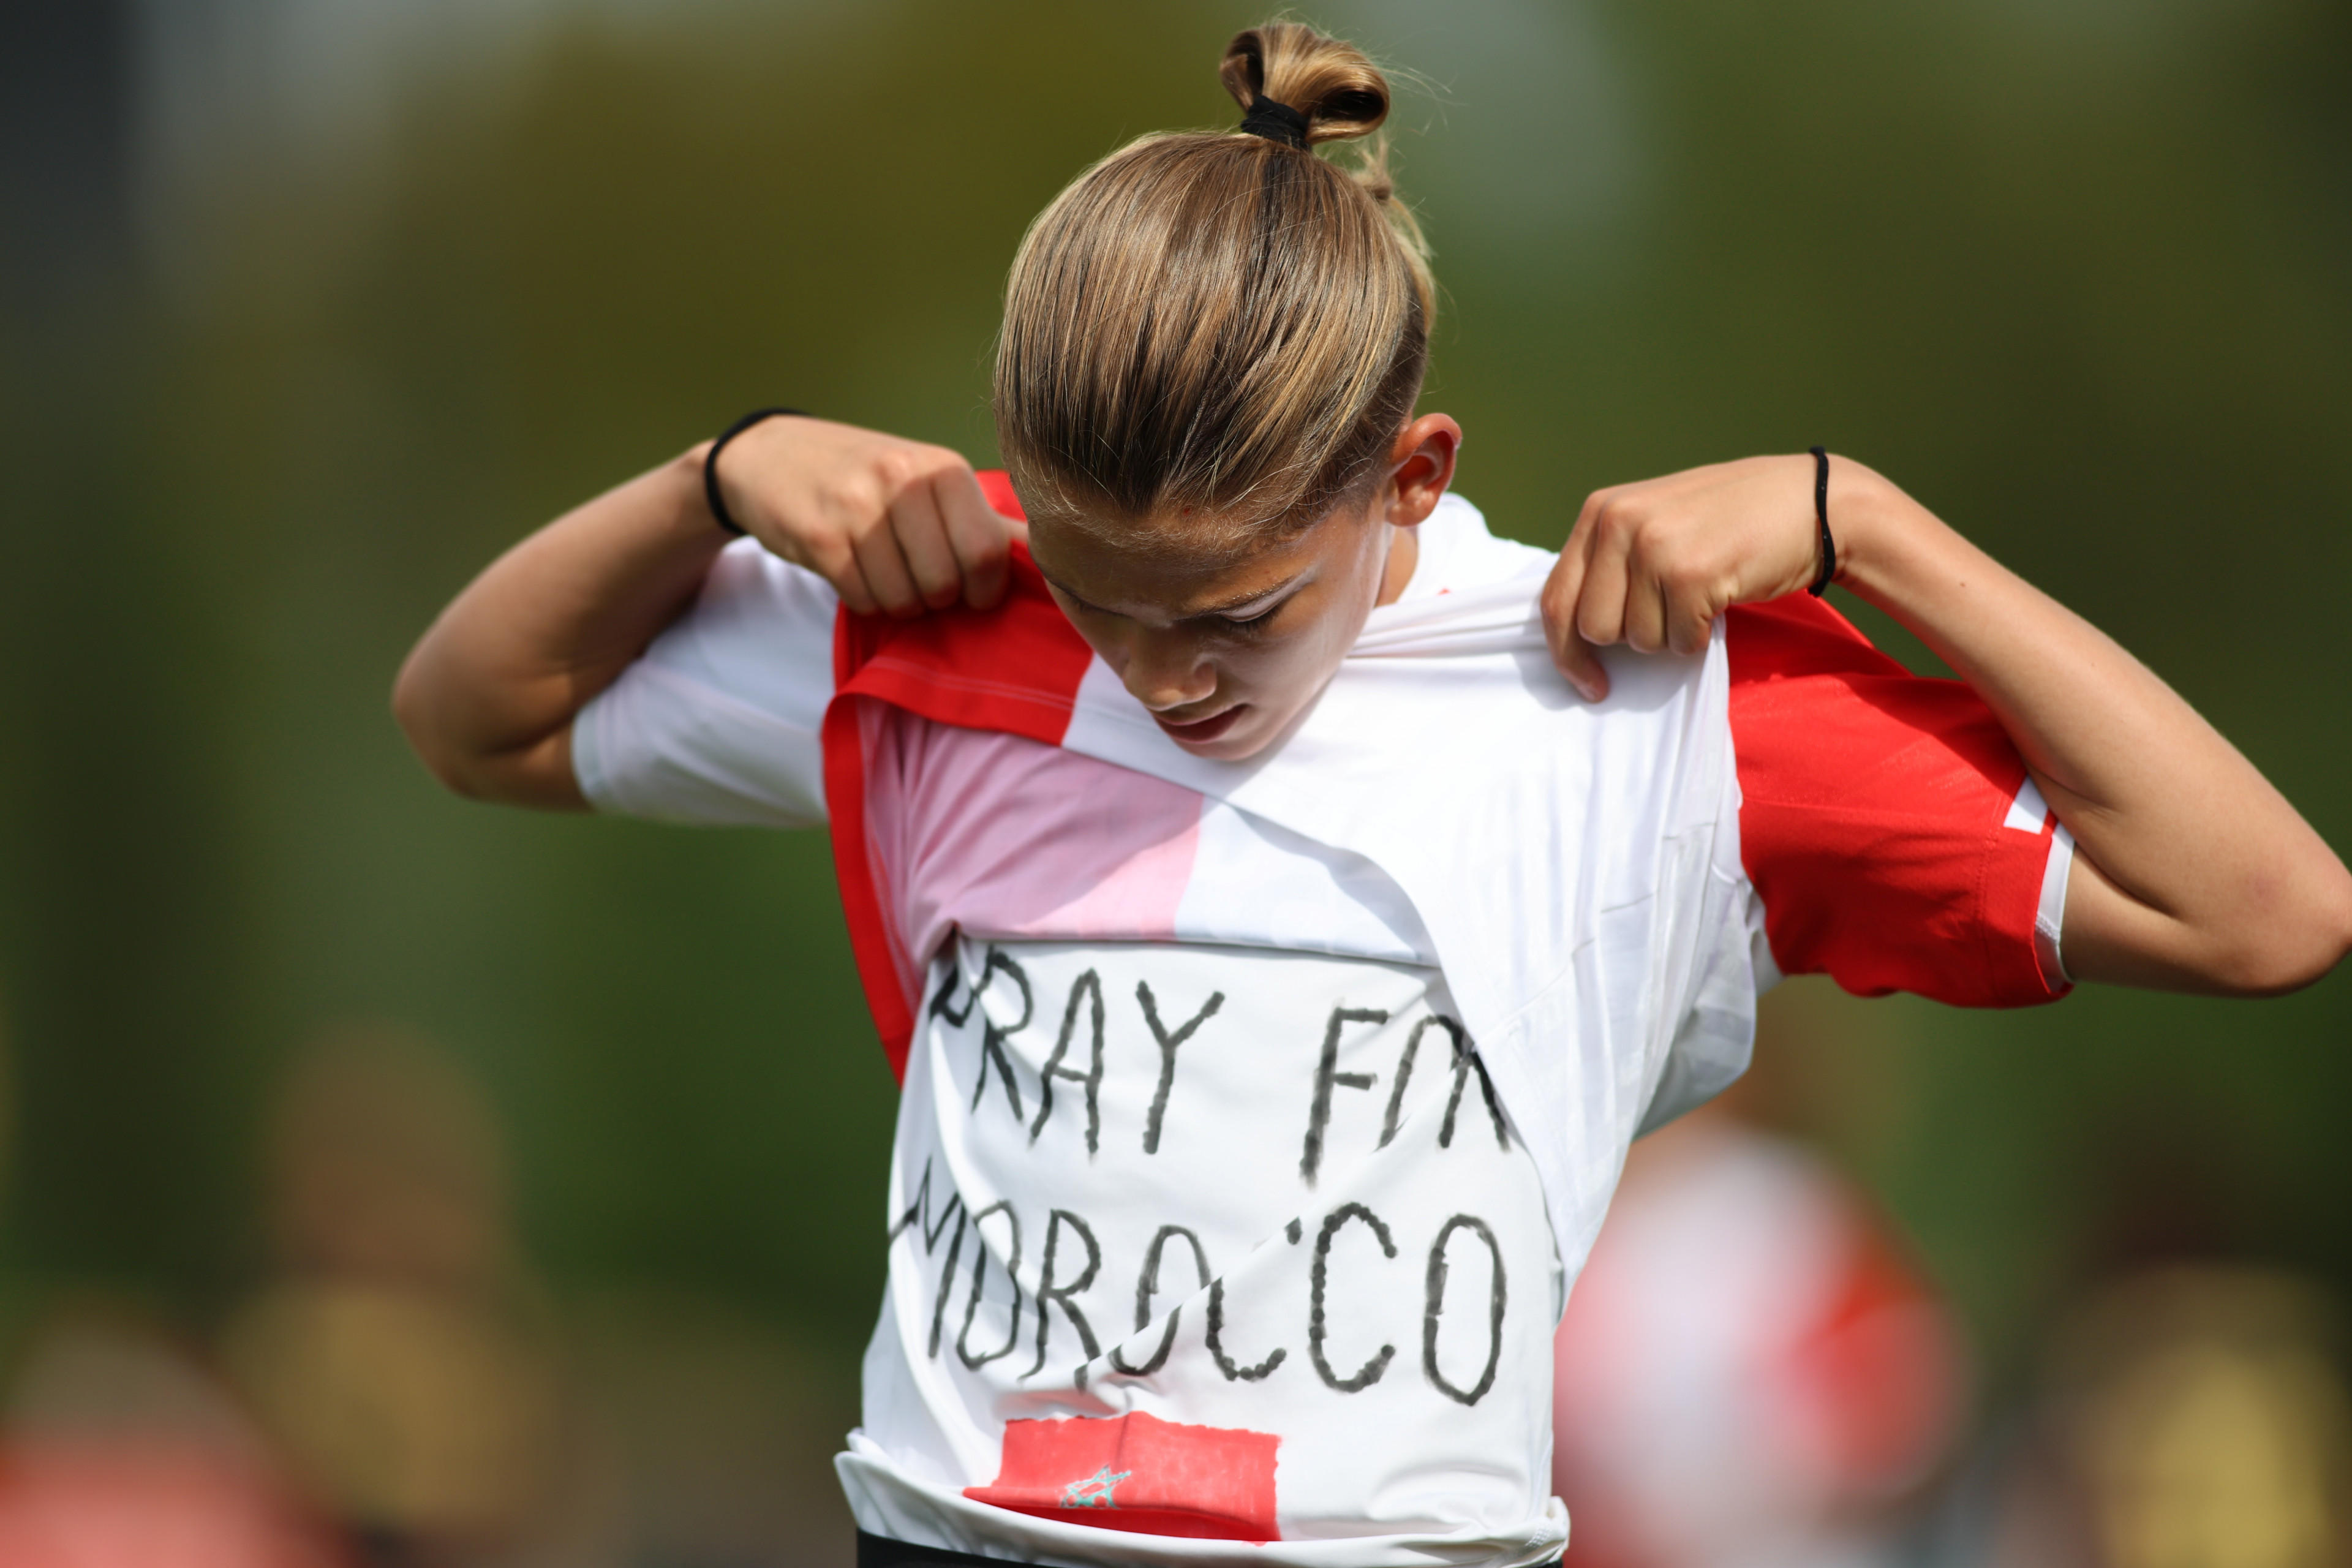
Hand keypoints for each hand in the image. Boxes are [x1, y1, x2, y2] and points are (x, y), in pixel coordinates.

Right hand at [709, 416, 1025, 615]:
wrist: (772, 457)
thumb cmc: (865, 477)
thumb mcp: (927, 482)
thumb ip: (983, 521)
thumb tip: (1050, 556)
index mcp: (943, 468)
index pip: (988, 552)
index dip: (984, 589)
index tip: (969, 589)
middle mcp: (903, 480)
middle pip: (947, 582)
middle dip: (937, 599)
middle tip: (918, 579)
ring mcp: (859, 506)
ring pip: (905, 598)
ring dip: (899, 603)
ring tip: (886, 574)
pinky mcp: (820, 537)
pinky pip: (864, 599)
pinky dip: (866, 601)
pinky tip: (857, 574)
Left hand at [1540, 454, 1833, 699]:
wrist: (1811, 503)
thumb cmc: (1729, 522)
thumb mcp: (1652, 521)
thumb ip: (1608, 560)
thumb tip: (1569, 631)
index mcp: (1599, 510)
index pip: (1555, 600)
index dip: (1566, 653)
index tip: (1587, 682)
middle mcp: (1618, 522)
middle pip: (1594, 629)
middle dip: (1632, 638)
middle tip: (1670, 614)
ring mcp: (1653, 546)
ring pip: (1638, 640)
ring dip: (1672, 633)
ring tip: (1700, 593)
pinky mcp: (1691, 574)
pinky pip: (1678, 641)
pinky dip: (1700, 635)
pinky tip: (1719, 598)